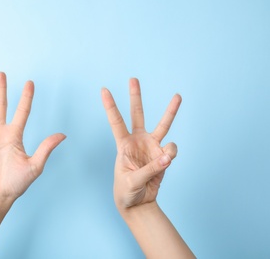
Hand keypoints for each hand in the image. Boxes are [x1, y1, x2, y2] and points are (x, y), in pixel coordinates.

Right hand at [0, 72, 65, 200]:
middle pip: (1, 105)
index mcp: (15, 135)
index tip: (30, 82)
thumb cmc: (17, 182)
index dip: (26, 97)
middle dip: (1, 89)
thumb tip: (63, 135)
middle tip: (1, 73)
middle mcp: (0, 132)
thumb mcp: (35, 165)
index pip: (22, 111)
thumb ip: (46, 148)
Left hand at [101, 78, 180, 210]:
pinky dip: (171, 154)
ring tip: (177, 97)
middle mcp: (138, 141)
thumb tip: (168, 156)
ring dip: (170, 110)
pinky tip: (166, 161)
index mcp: (123, 145)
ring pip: (162, 124)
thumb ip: (150, 168)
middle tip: (133, 79)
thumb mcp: (132, 181)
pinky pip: (171, 149)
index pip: (116, 122)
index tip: (103, 90)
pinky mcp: (163, 155)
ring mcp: (151, 146)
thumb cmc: (126, 191)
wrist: (138, 203)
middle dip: (135, 96)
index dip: (110, 106)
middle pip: (137, 114)